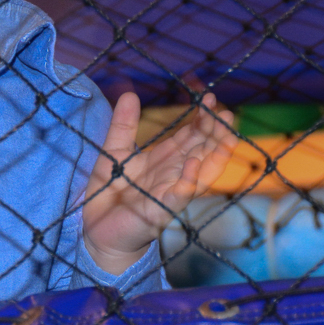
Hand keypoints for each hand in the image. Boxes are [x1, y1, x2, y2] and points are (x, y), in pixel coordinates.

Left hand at [82, 91, 235, 274]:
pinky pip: (178, 195)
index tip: (210, 98)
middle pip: (201, 150)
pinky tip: (193, 164)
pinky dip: (187, 180)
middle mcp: (173, 174)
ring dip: (215, 155)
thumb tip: (130, 94)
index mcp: (164, 159)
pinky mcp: (159, 211)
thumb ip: (123, 125)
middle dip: (215, 132)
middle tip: (226, 112)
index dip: (201, 118)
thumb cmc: (109, 193)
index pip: (190, 136)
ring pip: (200, 172)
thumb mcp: (114, 151)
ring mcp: (170, 192)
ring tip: (226, 135)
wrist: (96, 230)